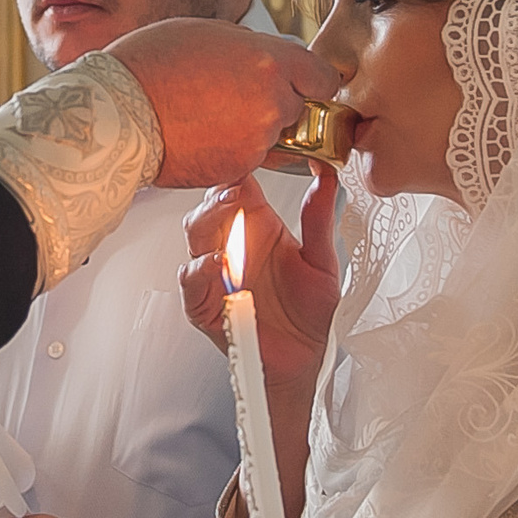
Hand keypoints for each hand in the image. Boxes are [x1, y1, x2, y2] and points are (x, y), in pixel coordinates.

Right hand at [108, 18, 341, 188]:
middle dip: (275, 105)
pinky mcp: (235, 168)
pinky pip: (246, 158)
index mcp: (270, 62)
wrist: (115, 111)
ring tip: (207, 115)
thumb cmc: (149, 65)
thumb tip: (265, 57)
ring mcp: (255, 140)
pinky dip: (229, 150)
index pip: (322, 77)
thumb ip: (250, 47)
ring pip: (271, 136)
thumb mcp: (207, 32)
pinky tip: (198, 134)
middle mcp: (270, 102)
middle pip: (296, 108)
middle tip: (234, 98)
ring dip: (251, 130)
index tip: (301, 84)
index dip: (309, 81)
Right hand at [180, 172, 340, 387]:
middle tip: (237, 189)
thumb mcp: (323, 261)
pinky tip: (217, 263)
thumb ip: (319, 218)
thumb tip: (327, 175)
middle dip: (219, 194)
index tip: (249, 156)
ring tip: (228, 215)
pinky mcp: (205, 305)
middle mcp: (232, 247)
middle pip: (209, 207)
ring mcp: (215, 275)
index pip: (236, 188)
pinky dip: (199, 270)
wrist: (303, 361)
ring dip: (208, 223)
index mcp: (258, 229)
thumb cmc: (309, 314)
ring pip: (195, 237)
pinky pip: (191, 282)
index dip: (237, 171)